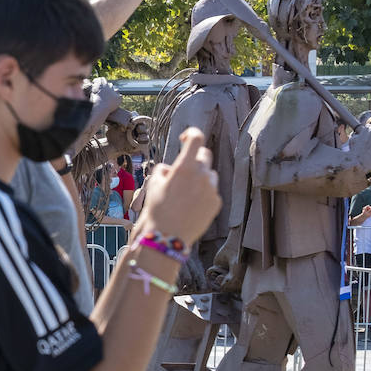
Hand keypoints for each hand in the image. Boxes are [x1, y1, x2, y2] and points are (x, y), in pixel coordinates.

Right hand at [137, 128, 220, 246]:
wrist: (167, 237)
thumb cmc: (157, 210)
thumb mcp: (153, 185)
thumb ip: (164, 170)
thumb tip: (171, 169)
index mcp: (185, 168)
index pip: (196, 138)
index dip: (191, 134)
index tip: (185, 138)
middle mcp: (202, 176)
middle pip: (205, 154)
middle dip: (195, 158)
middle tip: (184, 169)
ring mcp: (212, 189)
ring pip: (208, 174)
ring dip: (199, 177)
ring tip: (184, 194)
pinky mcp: (216, 202)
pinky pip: (211, 191)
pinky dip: (203, 193)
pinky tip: (190, 205)